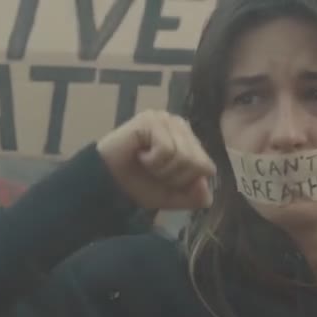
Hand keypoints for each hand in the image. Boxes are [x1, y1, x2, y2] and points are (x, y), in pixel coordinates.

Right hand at [96, 110, 215, 209]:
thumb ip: (194, 197)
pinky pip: (166, 149)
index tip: (166, 180)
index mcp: (191, 141)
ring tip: (146, 163)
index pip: (208, 168)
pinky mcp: (150, 119)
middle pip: (198, 163)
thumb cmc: (140, 185)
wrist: (108, 183)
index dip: (186, 182)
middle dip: (174, 177)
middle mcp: (181, 126)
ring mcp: (166, 119)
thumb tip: (207, 191)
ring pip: (183, 156)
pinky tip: (139, 154)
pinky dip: (152, 161)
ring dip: (162, 169)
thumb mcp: (172, 197)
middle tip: (154, 172)